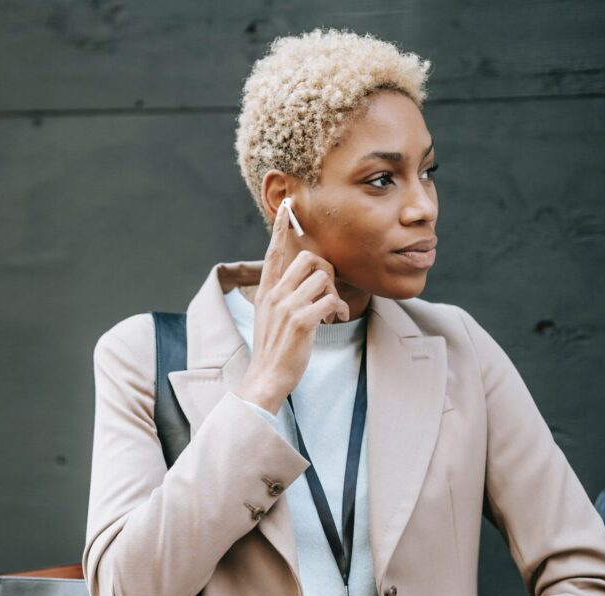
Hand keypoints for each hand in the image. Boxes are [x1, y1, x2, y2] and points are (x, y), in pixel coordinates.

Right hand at [236, 200, 349, 414]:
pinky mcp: (302, 321)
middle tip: (329, 291)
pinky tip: (336, 319)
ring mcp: (287, 307)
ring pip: (323, 278)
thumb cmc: (273, 349)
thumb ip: (280, 296)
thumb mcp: (268, 317)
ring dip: (335, 294)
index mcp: (265, 292)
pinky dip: (339, 309)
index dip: (280, 229)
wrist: (266, 377)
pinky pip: (330, 300)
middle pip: (309, 259)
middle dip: (327, 271)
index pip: (273, 252)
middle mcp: (274, 295)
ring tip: (333, 312)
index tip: (285, 208)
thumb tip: (304, 281)